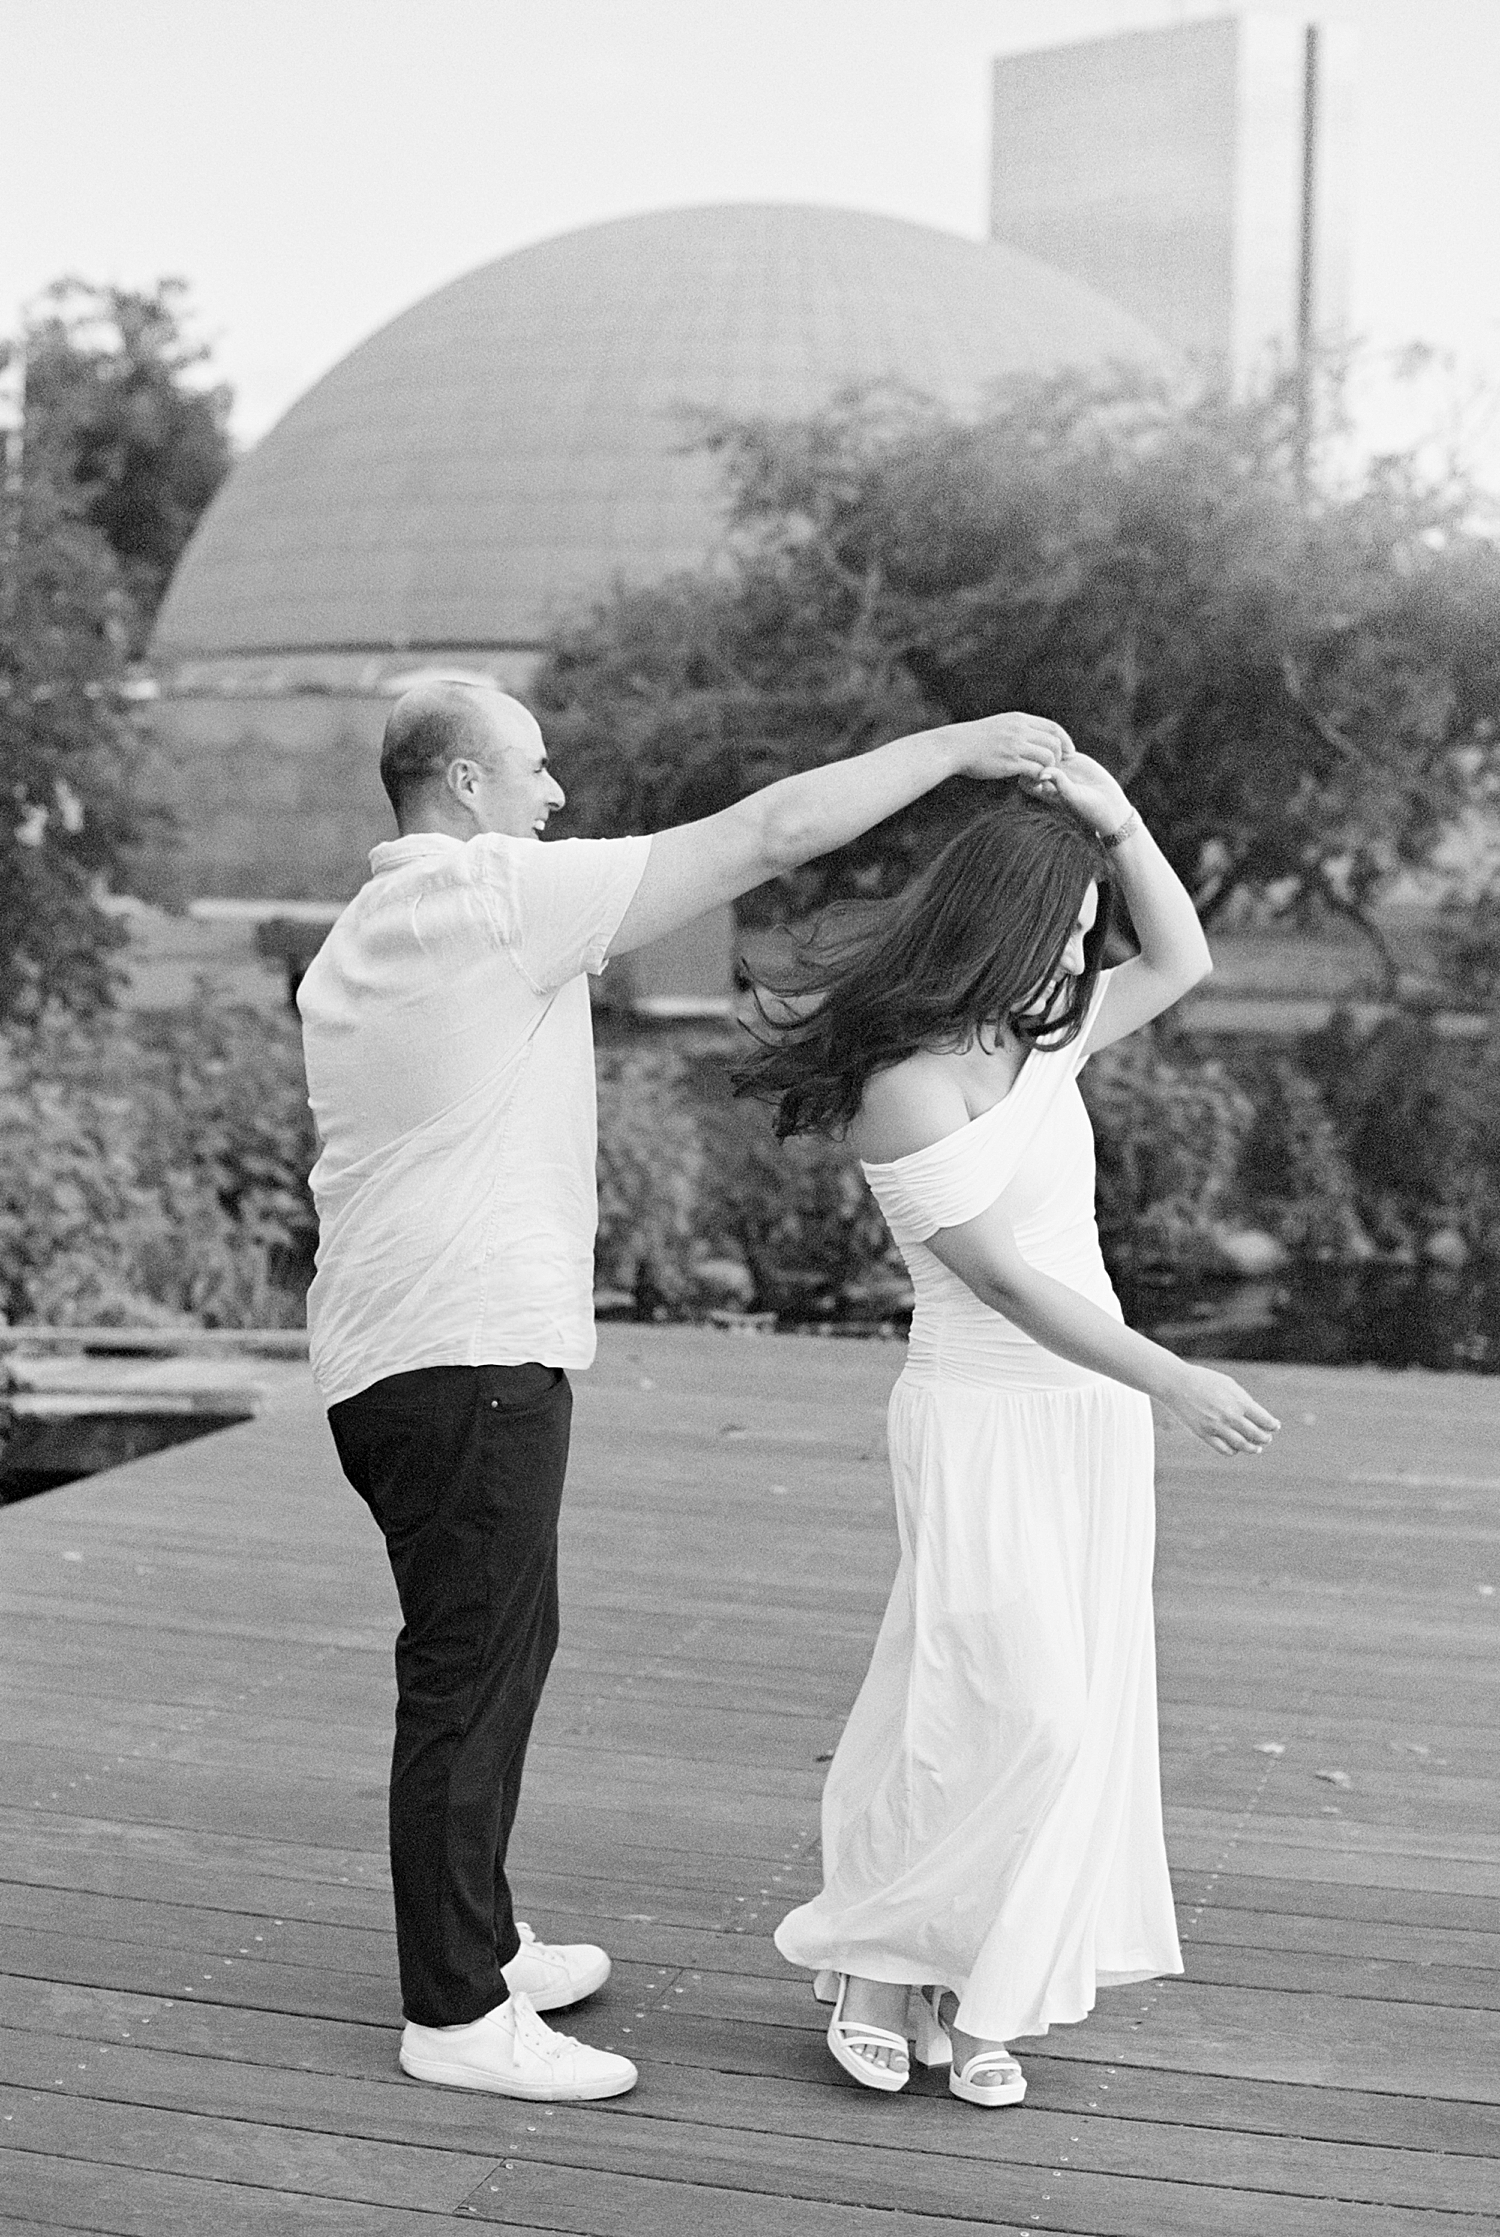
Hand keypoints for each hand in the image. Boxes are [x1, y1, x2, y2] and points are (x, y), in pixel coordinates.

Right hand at [947, 712, 1073, 783]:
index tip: (1069, 752)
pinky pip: (1035, 770)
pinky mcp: (1009, 762)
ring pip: (1048, 756)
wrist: (954, 747)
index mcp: (1019, 720)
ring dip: (1051, 769)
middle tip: (1057, 769)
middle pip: (1055, 742)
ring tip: (1043, 776)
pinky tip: (1033, 782)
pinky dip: (1039, 778)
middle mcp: (1020, 730)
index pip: (1053, 727)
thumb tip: (1027, 736)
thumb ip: (1015, 730)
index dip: (1065, 740)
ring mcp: (1015, 746)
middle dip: (1061, 757)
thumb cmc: (973, 740)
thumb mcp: (998, 726)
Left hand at [1027, 751, 1130, 836]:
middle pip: (1032, 762)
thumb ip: (1059, 783)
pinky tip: (1072, 751)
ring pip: (1045, 752)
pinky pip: (1060, 746)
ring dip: (1050, 748)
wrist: (1109, 805)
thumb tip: (1042, 771)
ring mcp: (1060, 767)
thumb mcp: (1072, 797)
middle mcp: (1048, 778)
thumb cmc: (1088, 809)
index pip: (1023, 778)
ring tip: (1063, 755)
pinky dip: (1063, 743)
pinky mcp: (1072, 759)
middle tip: (1054, 759)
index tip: (1042, 772)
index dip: (1027, 771)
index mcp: (1042, 791)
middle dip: (1037, 756)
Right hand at [1162, 1365, 1280, 1456]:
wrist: (1176, 1383)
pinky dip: (1233, 1451)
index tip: (1275, 1427)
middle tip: (1267, 1439)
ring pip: (1242, 1445)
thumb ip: (1243, 1399)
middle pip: (1255, 1434)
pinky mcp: (1204, 1434)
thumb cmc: (1203, 1380)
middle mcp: (1230, 1415)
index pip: (1264, 1419)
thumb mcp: (1228, 1384)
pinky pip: (1224, 1449)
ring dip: (1252, 1448)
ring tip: (1256, 1449)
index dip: (1272, 1425)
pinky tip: (1236, 1448)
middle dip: (1265, 1438)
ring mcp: (1216, 1426)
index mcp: (1239, 1401)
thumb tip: (1255, 1415)